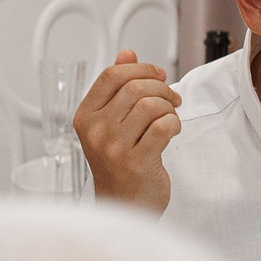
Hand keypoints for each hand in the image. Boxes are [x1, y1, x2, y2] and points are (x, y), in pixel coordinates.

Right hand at [72, 49, 181, 213]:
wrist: (123, 206)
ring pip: (151, 105)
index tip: (157, 75)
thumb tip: (126, 54)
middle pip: (135, 87)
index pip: (112, 76)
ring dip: (169, 108)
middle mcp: (96, 131)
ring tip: (169, 118)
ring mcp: (114, 148)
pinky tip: (171, 131)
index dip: (141, 68)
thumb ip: (117, 88)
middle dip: (161, 88)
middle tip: (171, 99)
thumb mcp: (110, 123)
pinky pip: (164, 126)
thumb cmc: (119, 166)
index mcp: (86, 117)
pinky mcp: (137, 161)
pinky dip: (175, 124)